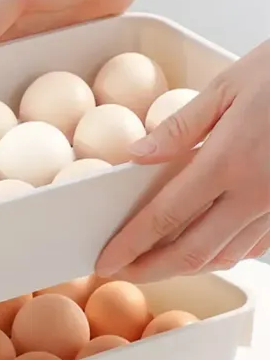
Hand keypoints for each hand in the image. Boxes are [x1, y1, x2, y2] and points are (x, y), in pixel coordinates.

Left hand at [96, 40, 269, 282]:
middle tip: (122, 273)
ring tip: (154, 264)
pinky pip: (253, 247)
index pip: (164, 216)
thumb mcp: (229, 86)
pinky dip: (221, 255)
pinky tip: (202, 248)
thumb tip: (136, 156)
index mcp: (230, 160)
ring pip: (224, 256)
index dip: (130, 245)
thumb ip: (180, 128)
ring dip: (183, 267)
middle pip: (191, 251)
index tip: (105, 262)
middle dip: (150, 270)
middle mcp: (257, 194)